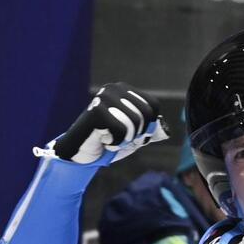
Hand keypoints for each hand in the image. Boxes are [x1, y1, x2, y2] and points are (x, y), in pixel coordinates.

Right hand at [41, 82, 160, 163]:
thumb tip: (165, 131)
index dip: (148, 126)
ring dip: (124, 139)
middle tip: (119, 138)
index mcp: (124, 89)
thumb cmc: (105, 143)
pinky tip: (102, 140)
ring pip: (134, 123)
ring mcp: (103, 97)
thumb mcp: (132, 136)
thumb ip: (148, 130)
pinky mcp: (96, 111)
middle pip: (146, 114)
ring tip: (109, 139)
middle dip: (136, 134)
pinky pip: (121, 131)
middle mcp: (114, 88)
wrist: (78, 154)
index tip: (132, 134)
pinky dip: (114, 143)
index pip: (153, 105)